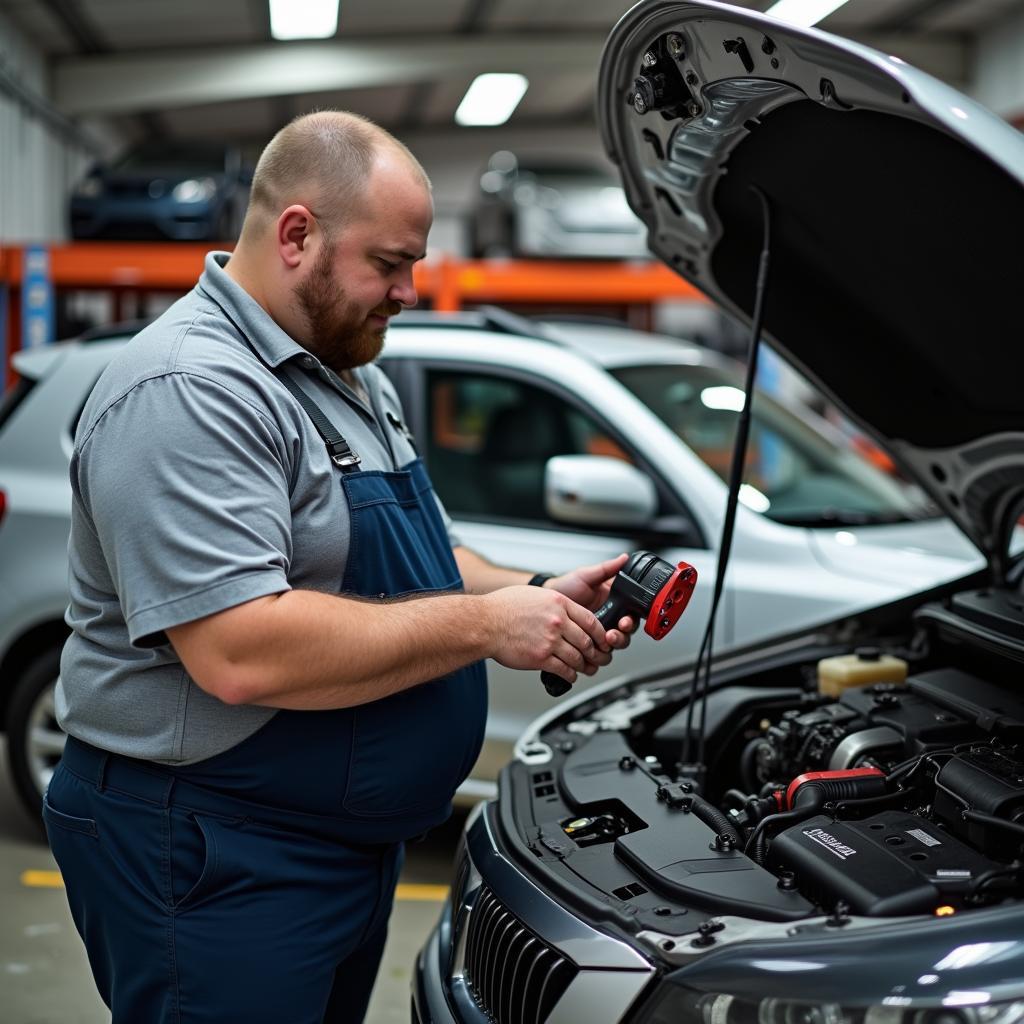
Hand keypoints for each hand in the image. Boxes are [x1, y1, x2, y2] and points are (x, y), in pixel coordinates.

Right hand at [484, 586, 613, 685]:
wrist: (485, 623)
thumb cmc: (504, 607)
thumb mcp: (535, 595)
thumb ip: (555, 603)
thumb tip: (567, 611)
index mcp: (559, 604)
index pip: (591, 620)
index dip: (601, 634)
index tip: (603, 640)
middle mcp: (558, 622)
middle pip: (587, 641)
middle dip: (596, 652)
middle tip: (599, 657)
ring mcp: (550, 641)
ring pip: (578, 658)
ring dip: (585, 666)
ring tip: (587, 669)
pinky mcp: (541, 658)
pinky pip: (564, 670)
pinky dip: (571, 675)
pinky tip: (571, 675)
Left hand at [546, 554, 637, 650]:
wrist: (546, 602)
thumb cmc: (565, 587)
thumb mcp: (586, 576)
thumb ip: (606, 569)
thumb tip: (624, 558)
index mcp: (614, 602)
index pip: (631, 614)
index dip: (631, 620)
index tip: (625, 621)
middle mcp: (610, 617)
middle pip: (627, 632)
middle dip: (623, 635)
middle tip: (614, 633)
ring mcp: (600, 631)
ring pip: (616, 644)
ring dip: (614, 644)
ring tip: (605, 640)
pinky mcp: (589, 642)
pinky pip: (599, 652)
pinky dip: (599, 654)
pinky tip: (595, 650)